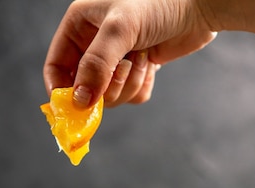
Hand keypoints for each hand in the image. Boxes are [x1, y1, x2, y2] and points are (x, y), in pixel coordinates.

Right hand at [43, 0, 216, 107]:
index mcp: (79, 26)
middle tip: (123, 70)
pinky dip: (141, 87)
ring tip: (143, 58)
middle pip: (83, 90)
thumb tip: (79, 102)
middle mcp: (93, 45)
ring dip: (128, 85)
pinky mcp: (135, 72)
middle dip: (106, 88)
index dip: (62, 91)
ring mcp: (115, 60)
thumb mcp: (121, 30)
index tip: (74, 110)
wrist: (198, 4)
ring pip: (109, 96)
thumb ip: (96, 65)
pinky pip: (129, 97)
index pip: (55, 67)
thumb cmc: (157, 3)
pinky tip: (151, 64)